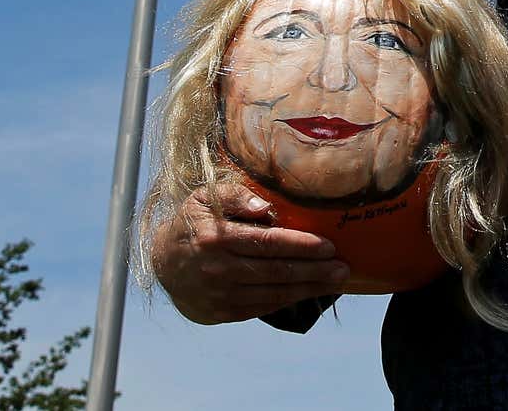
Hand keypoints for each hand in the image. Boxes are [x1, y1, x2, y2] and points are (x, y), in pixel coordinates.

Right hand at [150, 183, 350, 324]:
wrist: (163, 263)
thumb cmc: (193, 223)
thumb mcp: (206, 197)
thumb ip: (235, 195)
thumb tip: (263, 206)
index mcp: (217, 239)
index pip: (268, 244)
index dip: (302, 246)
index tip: (330, 246)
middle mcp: (219, 270)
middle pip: (277, 272)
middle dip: (315, 271)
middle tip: (344, 269)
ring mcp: (221, 295)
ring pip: (274, 294)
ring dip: (309, 289)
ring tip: (336, 282)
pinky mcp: (223, 313)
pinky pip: (263, 307)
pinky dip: (289, 301)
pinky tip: (309, 292)